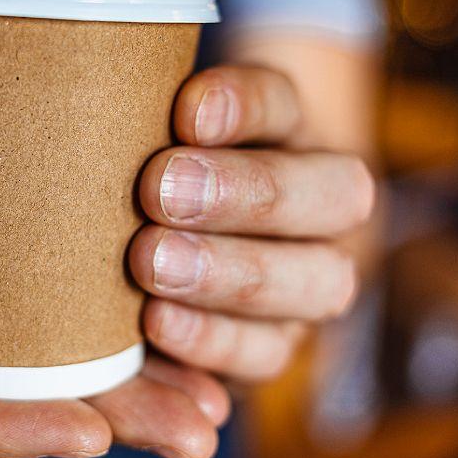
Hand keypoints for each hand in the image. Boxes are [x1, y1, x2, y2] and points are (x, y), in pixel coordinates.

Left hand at [130, 64, 373, 381]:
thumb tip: (124, 113)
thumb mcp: (143, 142)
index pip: (285, 104)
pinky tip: (157, 321)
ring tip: (151, 261)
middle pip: (334, 194)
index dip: (244, 106)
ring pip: (319, 280)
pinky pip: (269, 353)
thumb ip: (144, 126)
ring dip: (233, 272)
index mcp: (290, 132)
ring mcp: (312, 281)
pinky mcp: (279, 344)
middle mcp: (323, 205)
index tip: (186, 111)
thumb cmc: (138, 177)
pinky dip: (212, 339)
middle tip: (159, 191)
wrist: (153, 250)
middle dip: (245, 193)